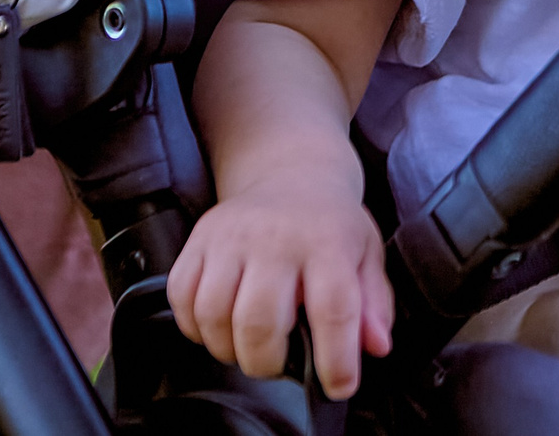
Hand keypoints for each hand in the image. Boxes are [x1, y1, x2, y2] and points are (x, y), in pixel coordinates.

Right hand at [168, 180, 392, 399]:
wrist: (291, 174)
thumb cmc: (329, 224)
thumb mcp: (366, 255)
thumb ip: (374, 304)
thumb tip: (376, 345)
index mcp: (327, 241)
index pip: (334, 309)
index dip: (336, 358)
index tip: (339, 385)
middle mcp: (275, 237)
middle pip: (258, 322)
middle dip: (267, 362)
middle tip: (280, 362)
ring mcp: (231, 237)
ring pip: (213, 316)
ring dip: (229, 349)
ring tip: (250, 344)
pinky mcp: (198, 240)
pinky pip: (182, 298)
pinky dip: (195, 327)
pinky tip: (221, 324)